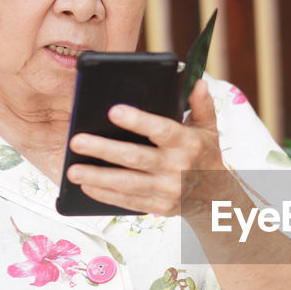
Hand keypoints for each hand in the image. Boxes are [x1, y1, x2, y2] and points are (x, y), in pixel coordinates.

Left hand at [65, 79, 232, 214]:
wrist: (217, 197)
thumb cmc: (205, 154)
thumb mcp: (208, 128)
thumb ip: (201, 104)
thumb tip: (199, 81)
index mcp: (188, 143)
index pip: (161, 130)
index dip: (138, 121)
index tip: (113, 111)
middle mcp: (178, 168)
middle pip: (136, 158)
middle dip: (104, 150)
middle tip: (77, 141)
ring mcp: (167, 190)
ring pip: (128, 183)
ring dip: (98, 177)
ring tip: (73, 170)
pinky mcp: (159, 207)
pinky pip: (128, 201)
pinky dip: (105, 195)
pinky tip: (85, 186)